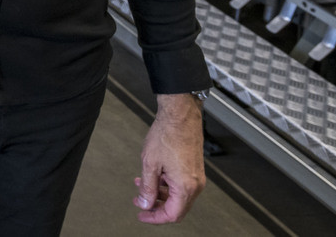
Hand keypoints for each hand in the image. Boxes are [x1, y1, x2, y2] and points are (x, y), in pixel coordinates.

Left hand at [135, 94, 205, 223]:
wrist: (180, 117)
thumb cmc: (167, 135)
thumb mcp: (150, 164)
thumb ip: (148, 188)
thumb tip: (145, 204)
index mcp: (186, 187)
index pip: (172, 214)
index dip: (155, 217)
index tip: (142, 215)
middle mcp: (195, 185)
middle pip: (176, 208)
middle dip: (156, 206)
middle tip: (140, 202)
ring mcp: (196, 177)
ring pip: (177, 196)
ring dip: (159, 194)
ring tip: (141, 185)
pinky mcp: (194, 169)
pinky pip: (180, 185)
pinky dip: (166, 185)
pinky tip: (152, 176)